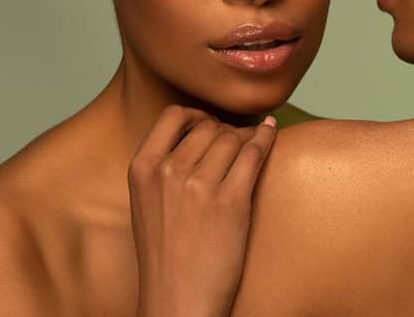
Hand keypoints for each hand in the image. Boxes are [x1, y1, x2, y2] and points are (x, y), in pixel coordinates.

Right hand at [128, 105, 276, 316]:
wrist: (177, 302)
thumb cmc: (166, 257)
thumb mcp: (147, 203)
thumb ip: (163, 168)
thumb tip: (202, 132)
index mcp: (141, 169)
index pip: (173, 115)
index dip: (197, 115)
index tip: (210, 123)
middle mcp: (168, 172)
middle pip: (209, 126)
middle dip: (227, 130)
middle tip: (238, 142)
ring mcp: (199, 186)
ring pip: (233, 137)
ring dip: (247, 137)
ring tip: (255, 145)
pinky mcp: (231, 201)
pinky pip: (254, 153)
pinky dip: (267, 138)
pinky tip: (272, 134)